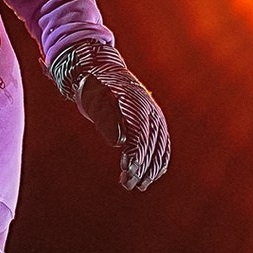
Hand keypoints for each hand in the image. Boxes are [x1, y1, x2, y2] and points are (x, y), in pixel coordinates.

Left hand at [49, 41, 169, 191]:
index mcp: (135, 102)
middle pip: (151, 143)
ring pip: (158, 146)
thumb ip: (105, 118)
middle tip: (129, 184)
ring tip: (138, 185)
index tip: (128, 170)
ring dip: (150, 168)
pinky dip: (158, 160)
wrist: (98, 67)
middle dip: (141, 166)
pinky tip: (151, 176)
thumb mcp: (92, 97)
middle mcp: (149, 108)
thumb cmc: (91, 84)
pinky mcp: (152, 122)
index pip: (140, 133)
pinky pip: (161, 144)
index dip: (136, 154)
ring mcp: (153, 115)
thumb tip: (119, 141)